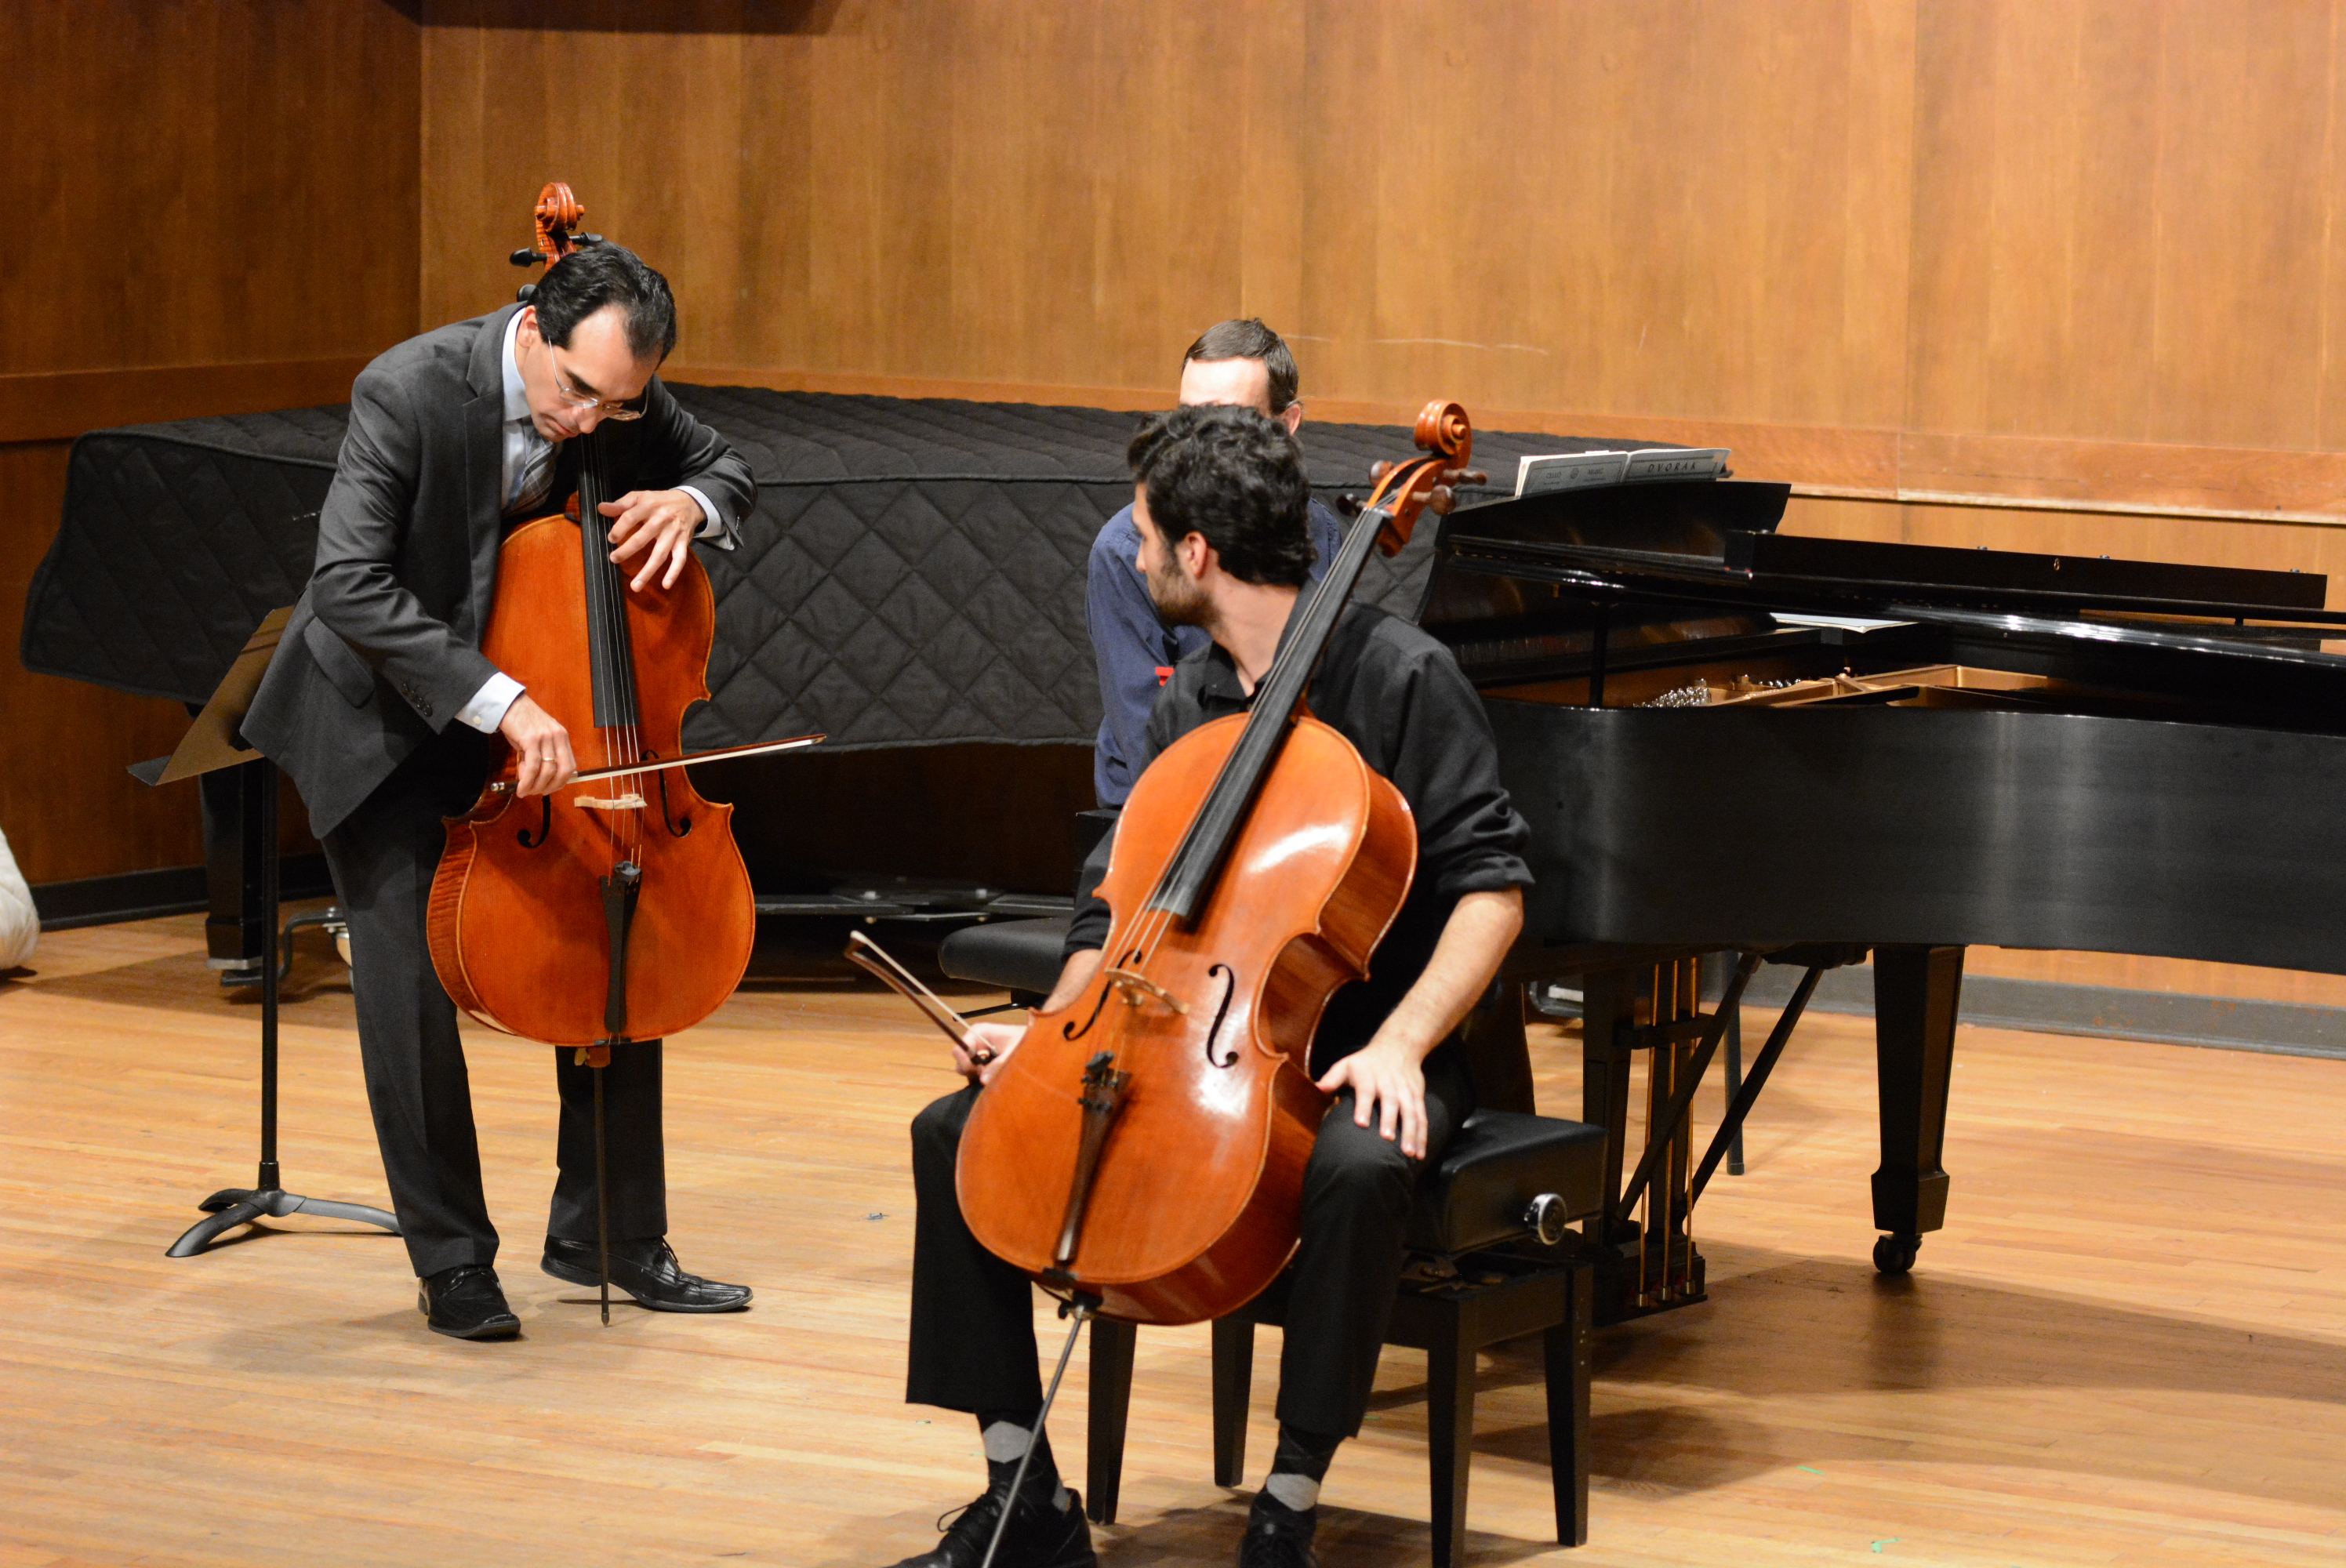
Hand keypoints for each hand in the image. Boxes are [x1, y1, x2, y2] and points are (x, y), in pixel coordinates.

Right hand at [498, 693, 575, 796]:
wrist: (507, 704)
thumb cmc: (521, 722)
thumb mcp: (536, 739)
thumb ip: (538, 757)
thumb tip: (533, 779)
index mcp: (562, 737)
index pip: (570, 765)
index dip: (561, 781)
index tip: (549, 789)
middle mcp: (557, 736)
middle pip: (563, 770)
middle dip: (551, 786)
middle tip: (537, 793)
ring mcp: (546, 737)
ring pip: (548, 770)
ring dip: (537, 786)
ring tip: (526, 791)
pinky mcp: (531, 739)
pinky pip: (533, 766)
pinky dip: (527, 781)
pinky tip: (521, 788)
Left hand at [602, 489, 705, 591]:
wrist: (689, 502)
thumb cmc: (659, 501)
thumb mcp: (640, 497)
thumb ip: (620, 504)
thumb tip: (600, 508)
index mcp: (649, 505)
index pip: (631, 517)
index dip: (619, 529)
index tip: (611, 539)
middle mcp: (662, 519)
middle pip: (643, 537)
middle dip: (627, 550)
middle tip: (614, 559)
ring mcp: (674, 533)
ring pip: (660, 554)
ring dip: (647, 571)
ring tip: (635, 586)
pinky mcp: (683, 542)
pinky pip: (680, 559)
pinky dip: (674, 572)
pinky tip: (665, 585)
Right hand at [959, 1020, 1025, 1084]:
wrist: (1034, 1040)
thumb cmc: (1025, 1040)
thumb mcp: (1013, 1052)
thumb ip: (998, 1065)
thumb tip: (983, 1080)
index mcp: (978, 1032)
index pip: (959, 1049)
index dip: (965, 1063)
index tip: (979, 1071)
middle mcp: (975, 1040)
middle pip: (960, 1060)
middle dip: (972, 1071)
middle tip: (988, 1074)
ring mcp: (977, 1050)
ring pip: (967, 1068)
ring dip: (978, 1075)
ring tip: (994, 1073)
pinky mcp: (982, 1059)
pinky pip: (974, 1071)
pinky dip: (982, 1076)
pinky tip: (994, 1074)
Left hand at [1315, 1038, 1430, 1158]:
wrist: (1398, 1047)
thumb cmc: (1365, 1063)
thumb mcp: (1346, 1064)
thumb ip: (1332, 1078)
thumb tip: (1317, 1088)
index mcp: (1369, 1074)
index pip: (1366, 1089)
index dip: (1363, 1105)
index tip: (1361, 1123)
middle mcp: (1389, 1082)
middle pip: (1391, 1100)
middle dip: (1390, 1119)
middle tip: (1387, 1139)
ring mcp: (1405, 1090)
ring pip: (1411, 1111)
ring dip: (1411, 1132)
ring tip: (1408, 1153)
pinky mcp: (1417, 1096)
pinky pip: (1422, 1117)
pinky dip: (1422, 1135)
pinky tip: (1419, 1153)